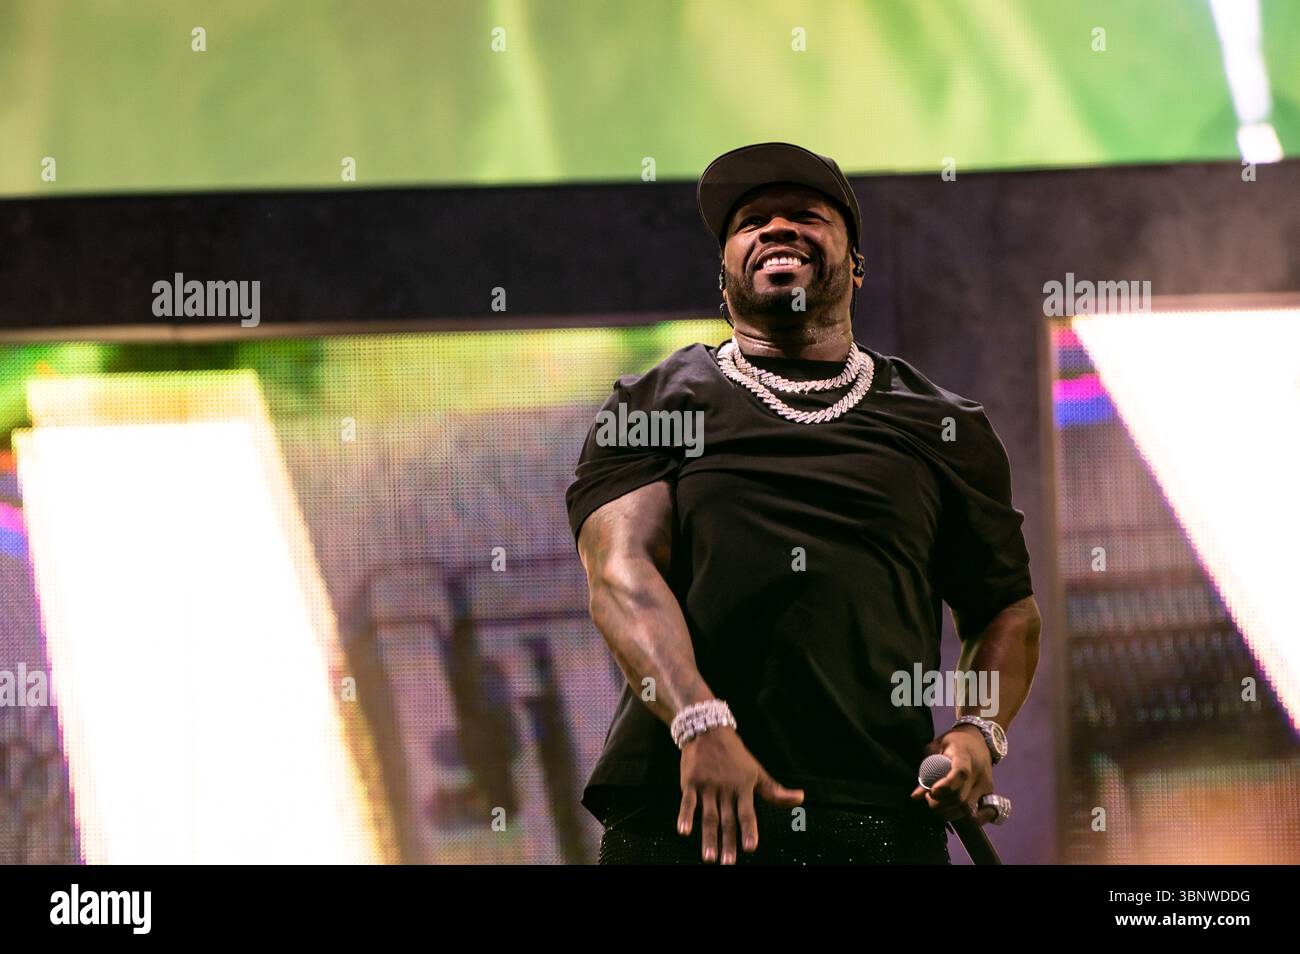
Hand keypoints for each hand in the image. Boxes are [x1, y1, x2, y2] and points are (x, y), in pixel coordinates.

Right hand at [677, 727, 803, 863]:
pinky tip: (684, 831)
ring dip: (708, 838)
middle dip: (728, 842)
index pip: (747, 813)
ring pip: (708, 815)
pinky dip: (685, 816)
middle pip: (726, 820)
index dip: (749, 830)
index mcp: (743, 787)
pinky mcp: (690, 782)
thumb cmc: (735, 755)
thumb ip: (775, 791)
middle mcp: (725, 789)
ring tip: (709, 858)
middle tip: (728, 863)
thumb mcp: (757, 771)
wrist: (708, 730)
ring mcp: (707, 786)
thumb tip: (800, 798)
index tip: (750, 848)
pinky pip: (687, 802)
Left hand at [909, 724, 997, 823]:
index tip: (931, 792)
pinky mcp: (989, 793)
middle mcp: (978, 771)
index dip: (945, 787)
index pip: (960, 773)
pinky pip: (983, 814)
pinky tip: (956, 814)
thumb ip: (925, 771)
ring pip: (968, 809)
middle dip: (939, 805)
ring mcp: (985, 784)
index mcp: (964, 755)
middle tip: (929, 799)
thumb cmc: (952, 743)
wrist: (979, 740)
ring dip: (949, 813)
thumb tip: (916, 797)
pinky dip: (970, 820)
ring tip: (938, 805)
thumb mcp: (935, 748)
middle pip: (960, 798)